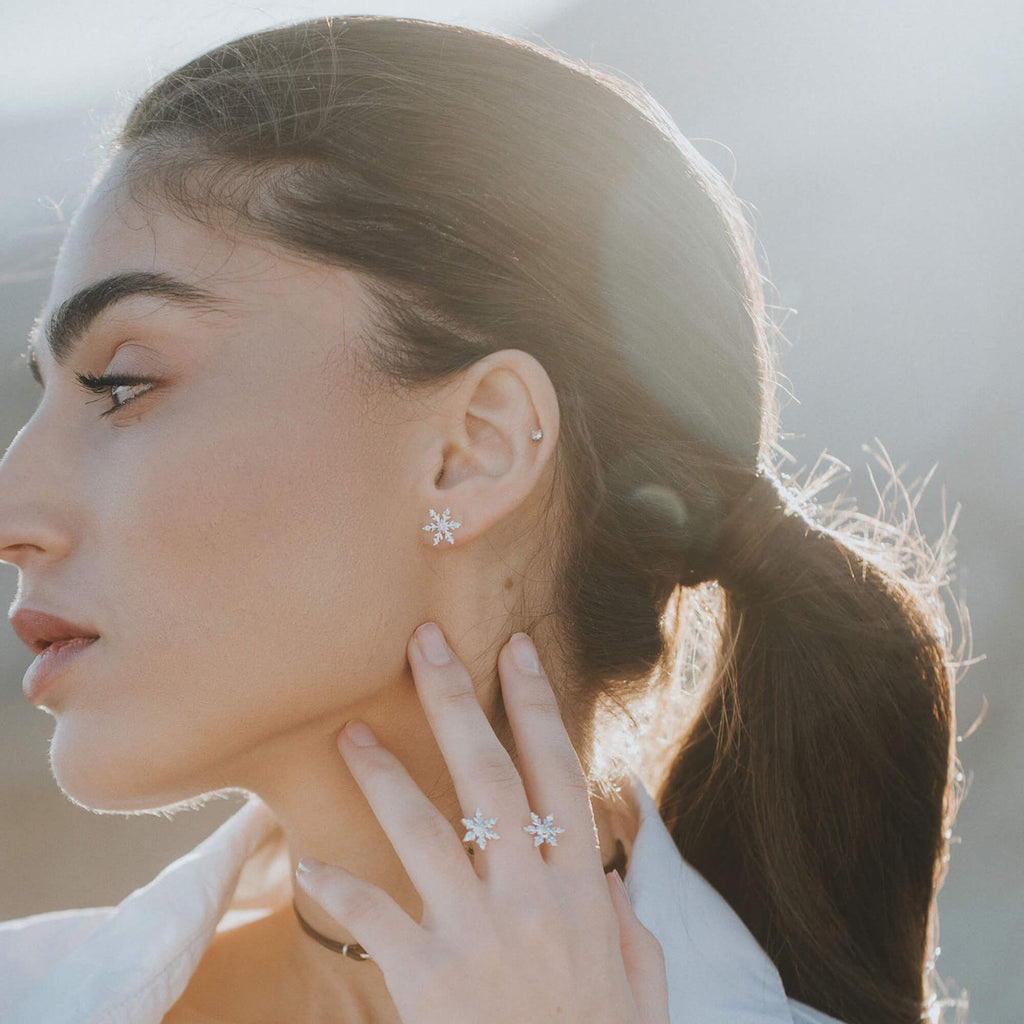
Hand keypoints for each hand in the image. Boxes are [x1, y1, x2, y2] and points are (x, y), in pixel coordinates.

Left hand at [294, 622, 670, 1023]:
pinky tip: (307, 856)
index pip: (559, 774)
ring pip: (427, 830)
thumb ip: (631, 927)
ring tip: (349, 732)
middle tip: (424, 642)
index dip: (536, 706)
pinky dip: (339, 887)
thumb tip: (611, 872)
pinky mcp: (428, 979)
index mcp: (584, 889)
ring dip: (385, 775)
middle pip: (491, 777)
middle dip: (457, 701)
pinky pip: (374, 921)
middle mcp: (531, 896)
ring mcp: (478, 933)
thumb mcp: (642, 990)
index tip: (516, 650)